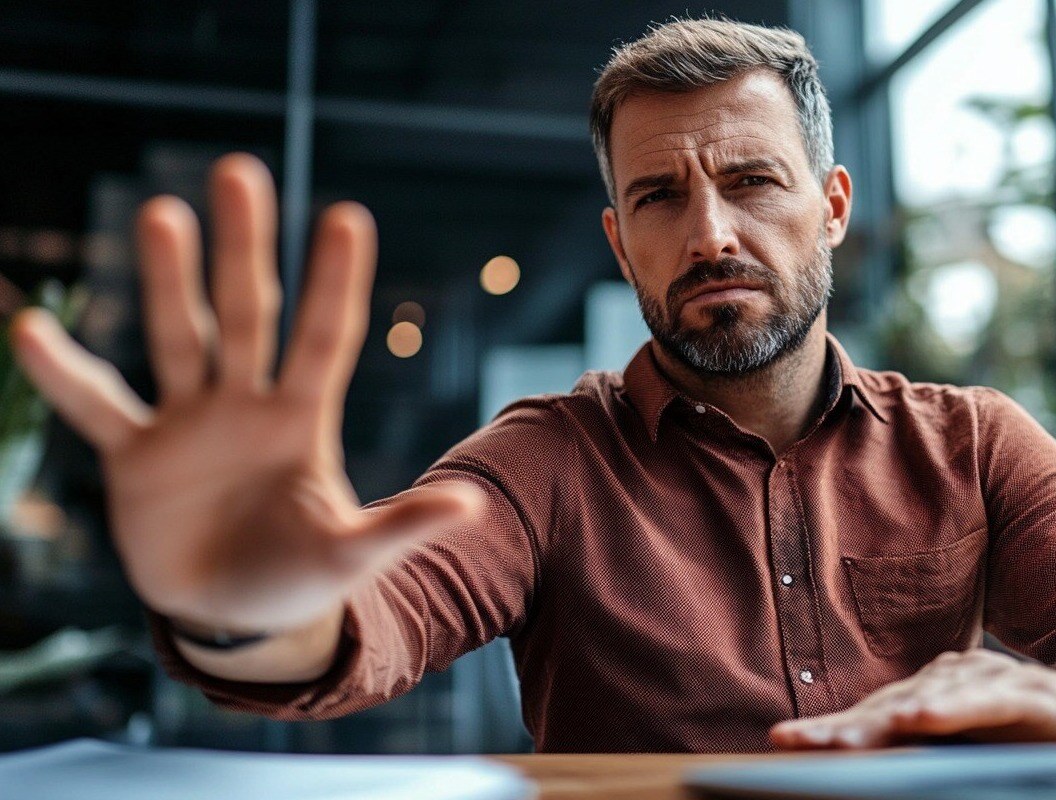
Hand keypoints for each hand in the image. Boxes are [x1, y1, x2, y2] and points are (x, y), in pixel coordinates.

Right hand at [9, 153, 477, 631]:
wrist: (234, 618)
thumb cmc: (301, 579)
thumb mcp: (351, 557)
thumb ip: (402, 528)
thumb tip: (473, 508)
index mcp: (304, 421)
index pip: (325, 338)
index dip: (335, 283)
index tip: (346, 216)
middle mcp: (246, 404)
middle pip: (249, 313)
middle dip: (246, 247)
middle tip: (240, 170)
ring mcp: (189, 423)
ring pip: (179, 338)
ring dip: (168, 281)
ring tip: (164, 215)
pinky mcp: (137, 457)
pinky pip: (97, 408)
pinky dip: (66, 375)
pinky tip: (31, 330)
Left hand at [769, 649, 1055, 749]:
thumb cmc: (1027, 736)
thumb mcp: (964, 749)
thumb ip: (919, 754)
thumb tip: (866, 771)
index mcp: (926, 698)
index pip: (868, 718)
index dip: (827, 730)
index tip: (782, 741)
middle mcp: (947, 682)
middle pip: (883, 709)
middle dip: (837, 729)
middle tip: (794, 743)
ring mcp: (984, 681)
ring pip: (925, 701)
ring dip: (882, 721)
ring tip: (842, 741)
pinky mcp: (1027, 691)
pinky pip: (982, 702)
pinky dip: (950, 710)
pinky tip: (922, 719)